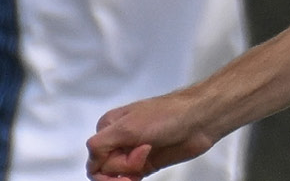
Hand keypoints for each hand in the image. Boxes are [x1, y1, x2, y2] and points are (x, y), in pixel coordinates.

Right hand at [85, 90, 215, 180]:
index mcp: (109, 126)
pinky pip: (128, 179)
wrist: (199, 120)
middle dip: (122, 168)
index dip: (111, 164)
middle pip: (104, 169)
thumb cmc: (168, 115)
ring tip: (144, 164)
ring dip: (128, 176)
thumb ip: (101, 143)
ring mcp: (132, 152)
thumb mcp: (128, 127)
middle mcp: (118, 139)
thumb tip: (90, 158)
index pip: (93, 157)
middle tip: (143, 156)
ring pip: (115, 176)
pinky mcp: (146, 164)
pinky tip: (140, 177)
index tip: (132, 157)